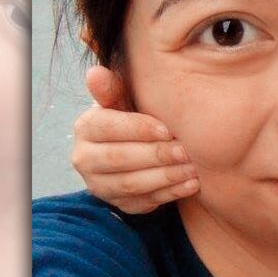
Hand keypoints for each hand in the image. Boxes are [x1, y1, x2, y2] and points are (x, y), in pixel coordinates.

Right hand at [70, 65, 198, 213]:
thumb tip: (95, 72)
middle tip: (186, 151)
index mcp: (85, 128)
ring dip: (166, 177)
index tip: (168, 129)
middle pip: (120, 158)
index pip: (108, 128)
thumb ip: (112, 89)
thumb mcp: (123, 101)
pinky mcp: (118, 204)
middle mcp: (84, 159)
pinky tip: (191, 185)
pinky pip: (144, 203)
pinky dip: (169, 194)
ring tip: (193, 169)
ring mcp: (99, 185)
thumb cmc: (132, 119)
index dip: (139, 129)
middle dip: (156, 155)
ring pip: (132, 184)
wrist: (133, 149)